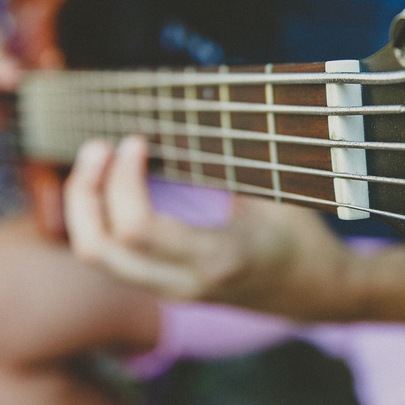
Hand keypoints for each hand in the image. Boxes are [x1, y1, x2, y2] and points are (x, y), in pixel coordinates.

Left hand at [63, 135, 355, 317]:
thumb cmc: (304, 238)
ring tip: (99, 158)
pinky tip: (110, 183)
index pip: (138, 230)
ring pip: (97, 257)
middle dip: (85, 192)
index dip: (123, 181)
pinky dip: (96, 218)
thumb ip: (240, 159)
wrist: (319, 296)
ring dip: (85, 205)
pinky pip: (110, 257)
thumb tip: (206, 109)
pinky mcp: (163, 286)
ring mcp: (170, 290)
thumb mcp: (280, 193)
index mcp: (217, 258)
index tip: (136, 141)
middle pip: (99, 250)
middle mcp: (184, 282)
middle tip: (101, 145)